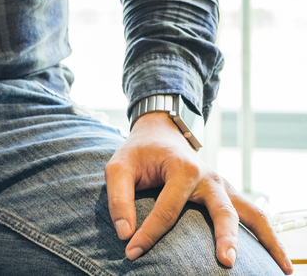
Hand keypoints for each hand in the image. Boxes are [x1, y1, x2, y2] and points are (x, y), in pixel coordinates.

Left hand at [106, 112, 292, 273]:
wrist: (159, 135)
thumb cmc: (138, 154)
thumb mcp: (118, 167)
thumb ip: (119, 198)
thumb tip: (125, 234)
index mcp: (182, 168)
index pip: (167, 209)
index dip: (148, 234)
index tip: (131, 252)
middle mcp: (209, 178)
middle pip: (223, 210)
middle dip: (225, 236)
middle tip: (225, 261)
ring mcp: (223, 187)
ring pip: (251, 213)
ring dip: (266, 240)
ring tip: (279, 270)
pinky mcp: (228, 196)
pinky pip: (254, 216)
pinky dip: (268, 237)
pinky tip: (279, 263)